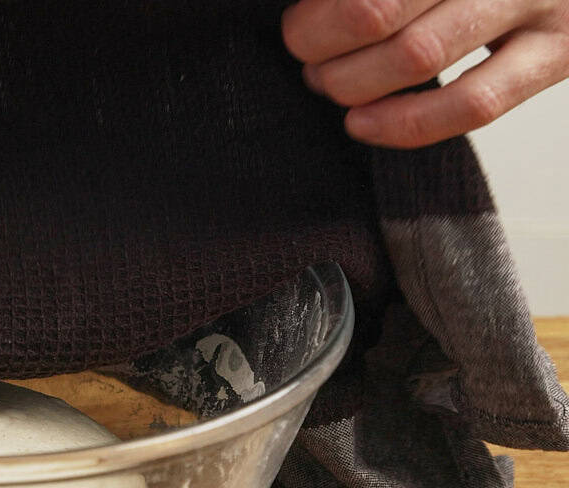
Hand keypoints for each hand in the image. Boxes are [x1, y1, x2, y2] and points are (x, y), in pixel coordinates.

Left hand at [282, 0, 568, 147]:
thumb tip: (306, 11)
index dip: (315, 13)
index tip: (296, 21)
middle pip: (375, 10)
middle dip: (319, 42)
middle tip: (306, 52)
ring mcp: (535, 0)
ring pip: (417, 54)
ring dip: (351, 82)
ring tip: (328, 82)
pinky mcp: (557, 54)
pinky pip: (472, 103)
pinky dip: (404, 123)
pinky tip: (361, 124)